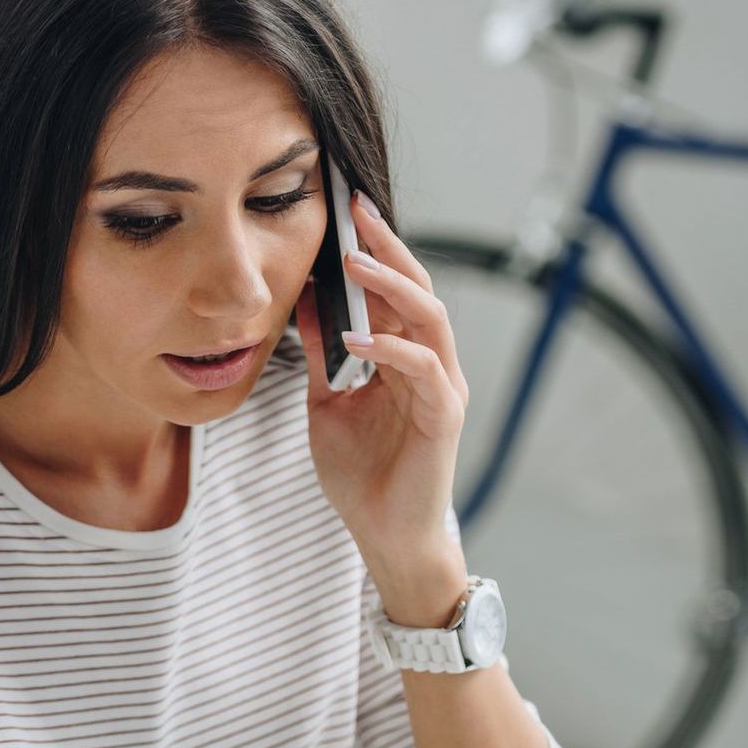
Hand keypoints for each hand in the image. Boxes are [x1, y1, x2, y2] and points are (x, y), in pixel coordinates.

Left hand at [293, 189, 469, 569]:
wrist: (384, 536)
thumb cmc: (362, 476)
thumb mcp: (327, 405)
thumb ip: (323, 357)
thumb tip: (303, 305)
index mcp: (405, 359)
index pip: (394, 292)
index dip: (373, 251)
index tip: (344, 212)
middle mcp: (431, 365)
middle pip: (418, 290)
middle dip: (388, 248)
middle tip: (356, 212)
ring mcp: (442, 388)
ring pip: (430, 318)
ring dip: (392, 286)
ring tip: (355, 261)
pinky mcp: (444, 417)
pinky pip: (422, 367)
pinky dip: (390, 347)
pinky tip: (356, 337)